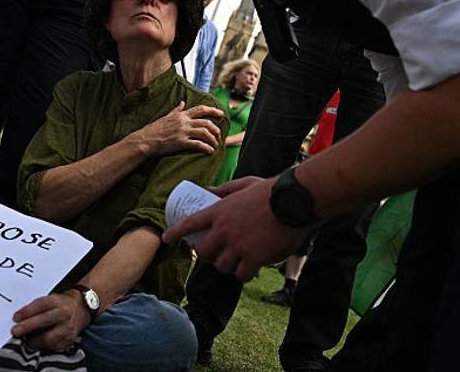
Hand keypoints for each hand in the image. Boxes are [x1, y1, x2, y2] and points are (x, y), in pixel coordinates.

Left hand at [11, 292, 90, 351]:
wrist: (80, 309)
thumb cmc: (60, 305)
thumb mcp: (49, 299)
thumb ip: (35, 308)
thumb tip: (18, 319)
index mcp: (57, 301)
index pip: (40, 305)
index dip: (26, 312)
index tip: (15, 318)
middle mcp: (64, 314)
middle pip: (44, 321)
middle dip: (27, 327)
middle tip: (15, 331)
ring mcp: (68, 328)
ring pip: (48, 338)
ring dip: (34, 341)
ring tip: (27, 341)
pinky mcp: (69, 339)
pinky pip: (53, 346)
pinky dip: (44, 346)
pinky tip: (38, 343)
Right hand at [130, 101, 223, 155]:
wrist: (146, 140)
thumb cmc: (154, 129)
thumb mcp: (166, 116)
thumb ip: (176, 110)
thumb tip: (182, 102)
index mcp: (181, 115)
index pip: (201, 109)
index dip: (213, 110)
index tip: (221, 113)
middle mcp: (184, 122)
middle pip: (206, 122)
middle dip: (216, 129)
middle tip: (219, 134)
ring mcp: (183, 132)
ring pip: (205, 133)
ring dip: (213, 139)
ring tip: (215, 145)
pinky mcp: (181, 142)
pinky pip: (198, 144)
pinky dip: (206, 148)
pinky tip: (210, 151)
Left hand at [163, 176, 309, 280]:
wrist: (293, 201)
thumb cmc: (271, 191)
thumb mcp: (243, 184)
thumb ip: (224, 190)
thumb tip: (207, 191)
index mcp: (219, 211)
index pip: (189, 224)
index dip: (175, 232)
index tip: (166, 238)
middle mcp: (223, 230)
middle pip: (203, 252)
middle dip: (207, 256)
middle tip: (215, 254)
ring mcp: (237, 246)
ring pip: (222, 266)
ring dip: (228, 265)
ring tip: (237, 261)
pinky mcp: (253, 258)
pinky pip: (241, 274)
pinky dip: (244, 273)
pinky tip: (250, 268)